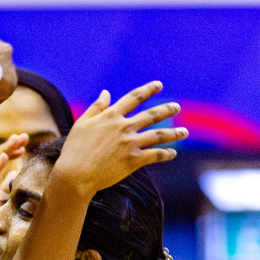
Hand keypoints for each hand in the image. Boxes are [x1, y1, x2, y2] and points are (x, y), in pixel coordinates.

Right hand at [50, 82, 184, 198]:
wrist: (75, 174)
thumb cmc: (74, 149)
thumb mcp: (82, 124)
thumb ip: (96, 107)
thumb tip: (106, 93)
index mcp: (111, 116)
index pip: (134, 98)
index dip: (148, 90)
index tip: (158, 85)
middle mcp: (124, 127)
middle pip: (152, 115)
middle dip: (166, 110)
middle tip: (177, 107)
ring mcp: (130, 143)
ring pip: (158, 135)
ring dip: (173, 133)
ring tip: (184, 131)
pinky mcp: (133, 160)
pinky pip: (155, 155)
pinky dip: (166, 154)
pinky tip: (173, 153)